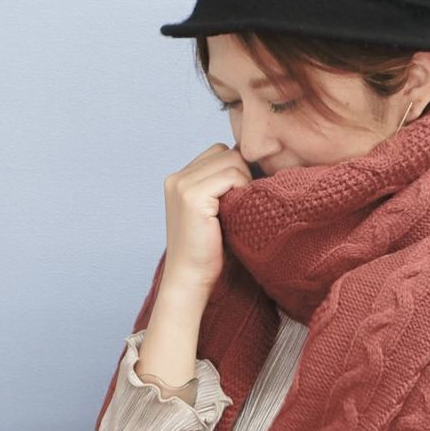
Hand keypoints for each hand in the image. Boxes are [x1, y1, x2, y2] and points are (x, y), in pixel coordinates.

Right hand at [163, 142, 252, 294]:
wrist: (191, 278)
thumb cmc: (207, 250)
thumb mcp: (213, 211)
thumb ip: (221, 186)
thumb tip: (253, 163)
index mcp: (178, 179)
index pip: (218, 152)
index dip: (236, 169)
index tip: (244, 193)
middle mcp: (176, 177)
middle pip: (225, 152)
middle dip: (242, 173)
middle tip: (245, 201)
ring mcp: (182, 185)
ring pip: (231, 160)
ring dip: (244, 181)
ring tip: (241, 207)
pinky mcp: (192, 196)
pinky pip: (231, 175)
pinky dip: (242, 189)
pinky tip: (238, 211)